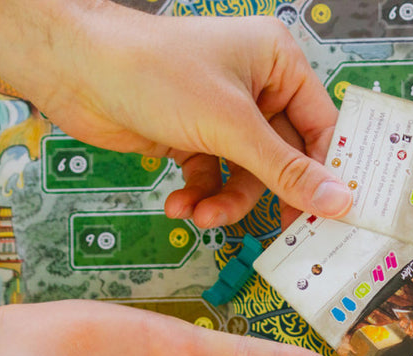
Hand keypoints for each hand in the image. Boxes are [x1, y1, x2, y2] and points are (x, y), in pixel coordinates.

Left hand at [0, 1, 350, 226]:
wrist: (75, 71)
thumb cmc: (151, 70)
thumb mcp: (230, 125)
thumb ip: (285, 169)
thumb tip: (336, 201)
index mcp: (278, 62)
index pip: (322, 126)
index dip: (327, 172)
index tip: (332, 215)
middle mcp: (256, 87)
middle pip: (286, 158)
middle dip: (270, 195)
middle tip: (281, 236)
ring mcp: (223, 115)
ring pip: (248, 176)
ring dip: (226, 202)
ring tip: (204, 215)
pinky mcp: (193, 137)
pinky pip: (214, 179)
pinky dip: (200, 197)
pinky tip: (179, 205)